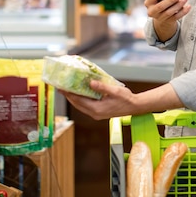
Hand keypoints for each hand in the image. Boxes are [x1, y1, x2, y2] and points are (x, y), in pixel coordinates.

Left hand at [62, 80, 183, 119]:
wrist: (135, 107)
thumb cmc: (126, 99)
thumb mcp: (115, 91)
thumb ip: (102, 87)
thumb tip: (90, 83)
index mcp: (97, 109)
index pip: (79, 101)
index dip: (69, 94)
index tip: (61, 87)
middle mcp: (95, 113)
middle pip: (77, 104)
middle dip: (68, 96)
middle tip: (60, 87)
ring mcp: (96, 114)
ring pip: (81, 105)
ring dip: (74, 98)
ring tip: (67, 89)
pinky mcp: (99, 112)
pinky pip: (86, 105)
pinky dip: (81, 99)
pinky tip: (79, 93)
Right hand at [142, 0, 190, 40]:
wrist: (161, 18)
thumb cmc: (158, 2)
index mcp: (148, 3)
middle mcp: (152, 12)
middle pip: (161, 6)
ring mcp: (160, 18)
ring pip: (170, 12)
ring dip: (178, 5)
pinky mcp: (169, 22)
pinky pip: (176, 17)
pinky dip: (183, 12)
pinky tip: (188, 6)